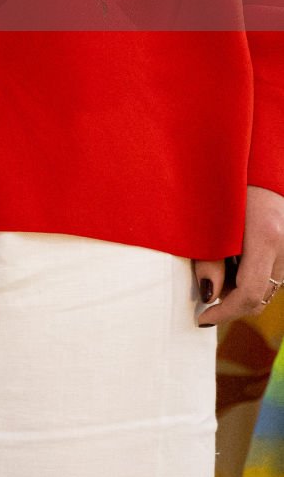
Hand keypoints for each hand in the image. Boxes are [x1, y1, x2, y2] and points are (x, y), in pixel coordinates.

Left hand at [195, 185, 283, 326]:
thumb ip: (209, 257)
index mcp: (266, 237)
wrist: (257, 157)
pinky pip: (273, 275)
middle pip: (262, 297)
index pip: (249, 294)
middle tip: (205, 300)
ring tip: (216, 275)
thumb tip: (208, 294)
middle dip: (232, 305)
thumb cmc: (225, 182)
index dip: (224, 312)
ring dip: (242, 292)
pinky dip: (253, 279)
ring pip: (268, 288)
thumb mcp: (210, 218)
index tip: (202, 318)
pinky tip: (233, 264)